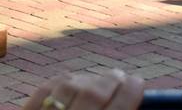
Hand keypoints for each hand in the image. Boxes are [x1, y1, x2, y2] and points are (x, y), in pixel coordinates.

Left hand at [23, 69, 143, 109]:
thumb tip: (125, 96)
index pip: (120, 108)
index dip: (131, 92)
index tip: (138, 81)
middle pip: (93, 94)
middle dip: (110, 81)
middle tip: (120, 75)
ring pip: (68, 86)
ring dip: (86, 79)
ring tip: (97, 79)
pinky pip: (43, 89)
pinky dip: (58, 83)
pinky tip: (69, 82)